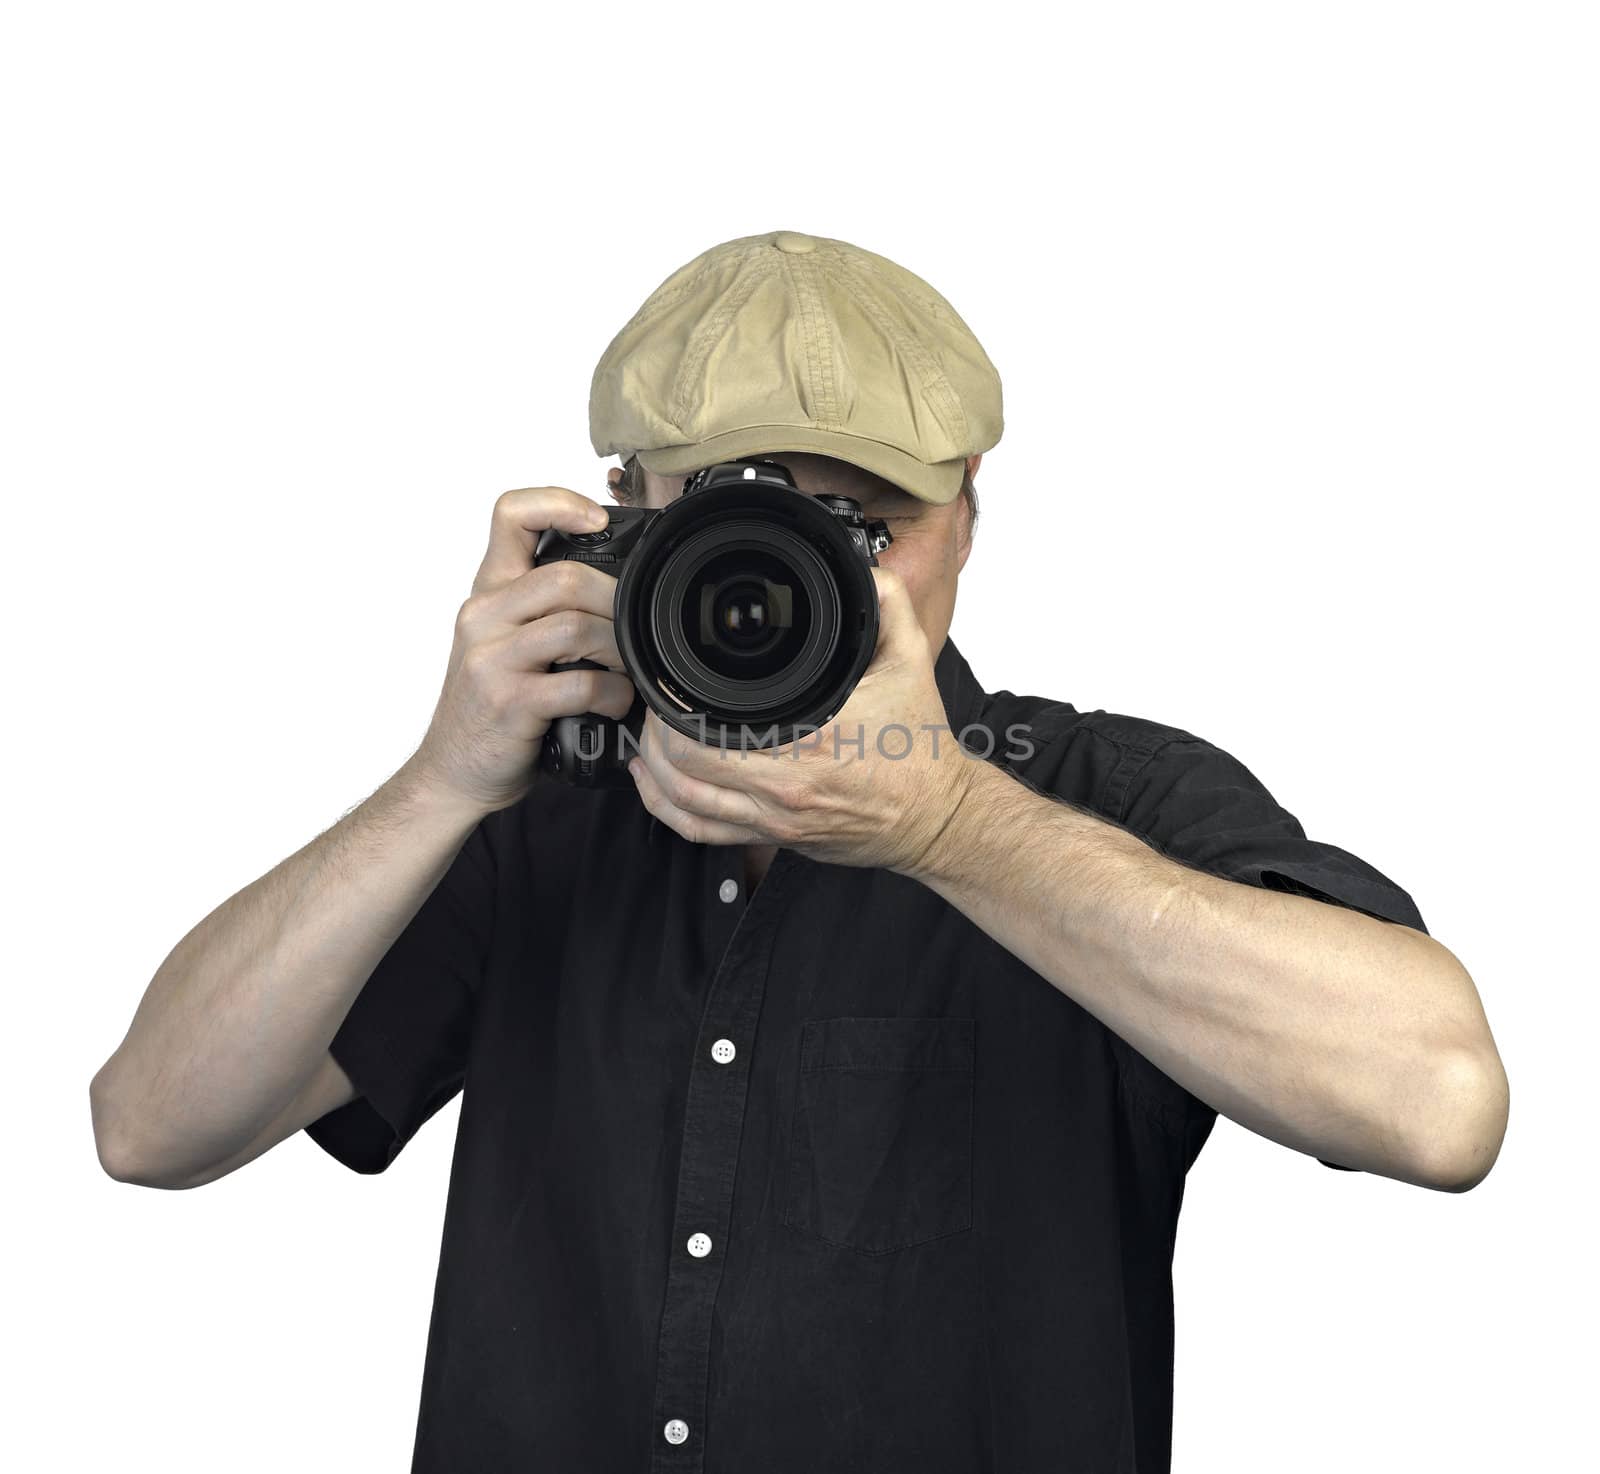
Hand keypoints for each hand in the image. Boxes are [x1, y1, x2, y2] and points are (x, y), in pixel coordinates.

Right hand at [410, 486, 636, 813]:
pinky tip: (614, 705)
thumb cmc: (492, 708)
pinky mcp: (508, 702)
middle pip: (565, 576)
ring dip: (619, 650)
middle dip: (616, 601)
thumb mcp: (507, 644)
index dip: (559, 503)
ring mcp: (492, 659)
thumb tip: (621, 589)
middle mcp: (483, 617)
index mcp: (487, 593)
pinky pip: (579, 684)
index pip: (510, 514)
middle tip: (634, 630)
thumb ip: (544, 611)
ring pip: (576, 626)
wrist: (454, 772)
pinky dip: (612, 695)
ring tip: (627, 672)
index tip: (598, 523)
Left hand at [627, 567, 982, 877]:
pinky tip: (654, 783)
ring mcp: (775, 820)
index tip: (667, 680)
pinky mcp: (775, 839)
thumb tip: (864, 567)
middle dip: (655, 732)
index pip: (705, 733)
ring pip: (683, 803)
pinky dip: (667, 809)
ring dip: (653, 770)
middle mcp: (784, 788)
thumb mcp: (911, 661)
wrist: (937, 815)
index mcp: (806, 743)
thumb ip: (888, 605)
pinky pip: (703, 833)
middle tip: (655, 703)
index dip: (671, 706)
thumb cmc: (919, 748)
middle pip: (681, 768)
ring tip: (648, 737)